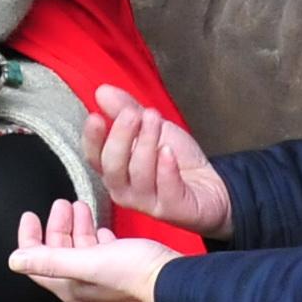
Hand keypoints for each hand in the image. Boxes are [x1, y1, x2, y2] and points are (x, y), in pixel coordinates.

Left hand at [5, 198, 177, 301]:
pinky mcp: (122, 275)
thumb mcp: (87, 261)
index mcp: (70, 285)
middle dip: (58, 226)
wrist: (173, 282)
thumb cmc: (133, 273)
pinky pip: (102, 254)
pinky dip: (97, 238)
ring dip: (78, 228)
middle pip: (60, 253)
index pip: (37, 261)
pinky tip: (102, 229)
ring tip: (80, 206)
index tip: (30, 215)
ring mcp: (104, 281)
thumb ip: (49, 260)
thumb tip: (14, 260)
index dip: (29, 238)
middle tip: (62, 203)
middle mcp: (84, 286)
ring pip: (81, 251)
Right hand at [82, 87, 230, 236]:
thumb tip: (102, 91)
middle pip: (112, 166)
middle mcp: (123, 189)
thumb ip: (125, 109)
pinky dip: (165, 169)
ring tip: (156, 120)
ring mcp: (146, 202)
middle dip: (121, 137)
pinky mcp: (170, 209)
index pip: (94, 156)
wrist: (209, 183)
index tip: (96, 117)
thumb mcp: (151, 126)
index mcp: (113, 169)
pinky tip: (168, 151)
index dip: (92, 139)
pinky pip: (165, 190)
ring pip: (138, 174)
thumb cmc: (175, 158)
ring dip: (146, 144)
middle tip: (133, 114)